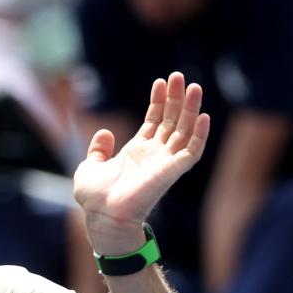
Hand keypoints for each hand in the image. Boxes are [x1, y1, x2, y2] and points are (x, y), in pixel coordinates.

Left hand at [74, 72, 209, 253]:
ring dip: (191, 109)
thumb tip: (104, 132)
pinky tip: (203, 116)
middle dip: (177, 98)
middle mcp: (154, 155)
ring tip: (194, 87)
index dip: (159, 101)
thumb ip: (97, 150)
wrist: (102, 216)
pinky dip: (199, 135)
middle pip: (172, 121)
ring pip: (185, 131)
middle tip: (180, 76)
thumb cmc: (95, 198)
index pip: (155, 121)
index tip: (161, 82)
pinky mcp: (171, 172)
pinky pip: (191, 152)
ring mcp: (164, 162)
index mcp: (137, 151)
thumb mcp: (89, 167)